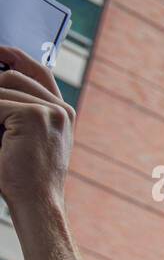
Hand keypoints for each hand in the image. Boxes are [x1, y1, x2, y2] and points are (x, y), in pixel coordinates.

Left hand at [0, 45, 73, 225]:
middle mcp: (61, 109)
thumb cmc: (24, 178)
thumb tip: (0, 82)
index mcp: (62, 114)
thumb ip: (16, 111)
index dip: (16, 56)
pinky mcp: (35, 115)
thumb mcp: (22, 138)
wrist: (37, 203)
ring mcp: (51, 111)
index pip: (39, 72)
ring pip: (4, 88)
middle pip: (16, 76)